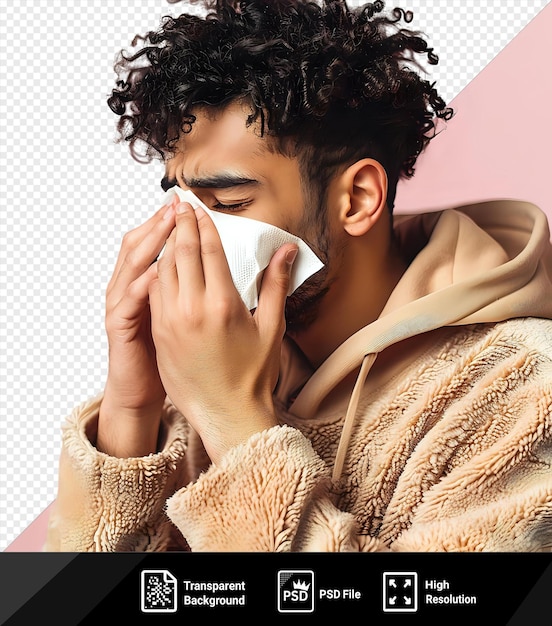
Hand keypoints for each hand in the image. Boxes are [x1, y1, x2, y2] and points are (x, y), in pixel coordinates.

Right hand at [97, 199, 176, 456]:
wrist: (141, 390)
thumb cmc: (163, 354)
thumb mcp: (177, 315)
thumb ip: (186, 287)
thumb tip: (209, 263)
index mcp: (147, 285)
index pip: (156, 244)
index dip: (171, 223)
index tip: (191, 204)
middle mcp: (132, 289)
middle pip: (140, 246)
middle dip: (161, 223)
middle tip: (179, 202)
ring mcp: (123, 306)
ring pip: (131, 266)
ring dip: (150, 243)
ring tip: (169, 223)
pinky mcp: (120, 327)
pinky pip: (128, 299)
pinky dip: (142, 283)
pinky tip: (158, 270)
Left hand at [148, 202, 297, 462]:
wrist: (226, 413)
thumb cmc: (253, 374)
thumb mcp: (271, 327)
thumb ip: (275, 283)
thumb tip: (286, 250)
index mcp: (222, 303)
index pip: (208, 250)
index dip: (203, 224)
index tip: (197, 207)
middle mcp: (192, 308)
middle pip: (181, 252)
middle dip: (180, 225)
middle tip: (178, 205)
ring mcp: (170, 321)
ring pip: (162, 270)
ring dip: (166, 246)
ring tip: (169, 228)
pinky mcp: (159, 334)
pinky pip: (154, 293)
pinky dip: (157, 273)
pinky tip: (162, 264)